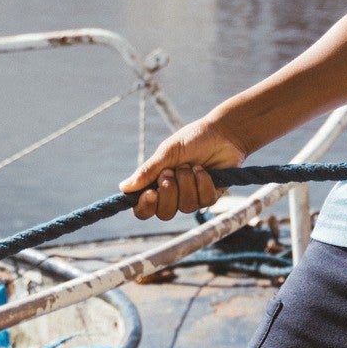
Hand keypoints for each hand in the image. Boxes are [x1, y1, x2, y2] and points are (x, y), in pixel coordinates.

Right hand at [121, 118, 247, 220]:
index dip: (145, 206)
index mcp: (156, 185)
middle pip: (164, 214)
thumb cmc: (192, 140)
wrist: (222, 133)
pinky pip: (204, 201)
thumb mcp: (167, 152)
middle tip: (172, 171)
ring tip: (191, 166)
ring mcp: (192, 198)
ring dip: (187, 183)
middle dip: (169, 192)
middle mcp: (173, 196)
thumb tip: (123, 187)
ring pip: (186, 207)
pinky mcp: (210, 197)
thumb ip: (148, 171)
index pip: (144, 209)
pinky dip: (203, 183)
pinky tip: (204, 170)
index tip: (150, 193)